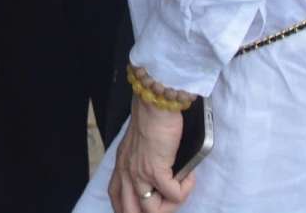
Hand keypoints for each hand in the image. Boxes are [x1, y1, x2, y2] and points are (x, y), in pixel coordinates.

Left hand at [111, 96, 195, 211]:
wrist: (155, 103)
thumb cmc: (151, 116)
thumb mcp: (138, 141)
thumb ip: (142, 158)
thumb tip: (161, 173)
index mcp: (122, 164)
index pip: (116, 197)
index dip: (126, 209)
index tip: (141, 209)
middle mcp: (127, 172)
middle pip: (129, 211)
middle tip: (167, 204)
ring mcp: (140, 174)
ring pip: (152, 211)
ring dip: (171, 205)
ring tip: (181, 190)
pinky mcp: (157, 171)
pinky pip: (173, 195)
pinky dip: (184, 190)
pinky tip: (189, 177)